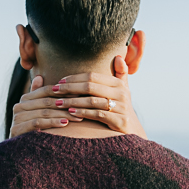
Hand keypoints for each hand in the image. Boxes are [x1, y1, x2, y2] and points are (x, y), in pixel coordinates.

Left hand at [10, 56, 146, 137]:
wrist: (133, 132)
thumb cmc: (121, 109)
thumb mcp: (123, 91)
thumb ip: (121, 74)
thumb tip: (118, 57)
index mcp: (118, 84)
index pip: (92, 76)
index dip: (75, 78)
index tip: (60, 81)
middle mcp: (121, 93)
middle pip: (90, 86)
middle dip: (70, 88)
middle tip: (55, 90)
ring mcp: (121, 107)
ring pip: (92, 100)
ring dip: (73, 101)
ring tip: (59, 103)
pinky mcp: (120, 121)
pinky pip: (97, 114)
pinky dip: (83, 113)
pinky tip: (71, 113)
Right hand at [10, 75, 84, 135]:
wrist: (24, 156)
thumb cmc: (38, 133)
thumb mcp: (41, 113)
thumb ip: (40, 96)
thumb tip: (39, 76)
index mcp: (25, 100)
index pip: (45, 91)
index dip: (63, 93)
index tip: (80, 96)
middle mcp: (18, 107)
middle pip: (46, 102)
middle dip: (65, 105)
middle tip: (82, 107)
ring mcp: (16, 118)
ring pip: (43, 112)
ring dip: (62, 114)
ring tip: (77, 117)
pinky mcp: (17, 129)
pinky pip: (38, 123)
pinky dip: (52, 122)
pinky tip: (65, 124)